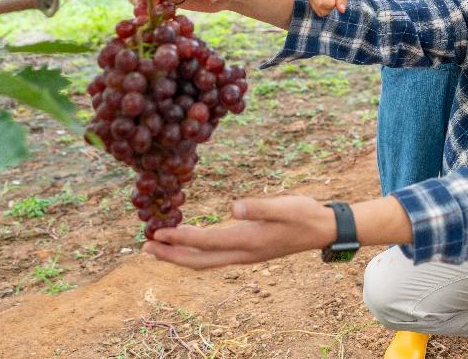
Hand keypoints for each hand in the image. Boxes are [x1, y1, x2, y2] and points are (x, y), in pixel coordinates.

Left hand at [143, 196, 335, 269]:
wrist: (323, 230)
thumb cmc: (305, 214)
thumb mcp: (285, 206)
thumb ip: (260, 207)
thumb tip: (234, 207)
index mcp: (248, 240)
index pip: (206, 242)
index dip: (181, 238)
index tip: (158, 233)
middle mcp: (243, 253)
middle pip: (199, 261)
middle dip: (171, 256)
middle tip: (145, 248)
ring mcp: (245, 255)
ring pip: (205, 261)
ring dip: (179, 256)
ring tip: (157, 248)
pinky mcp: (248, 251)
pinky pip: (213, 256)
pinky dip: (194, 252)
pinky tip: (187, 242)